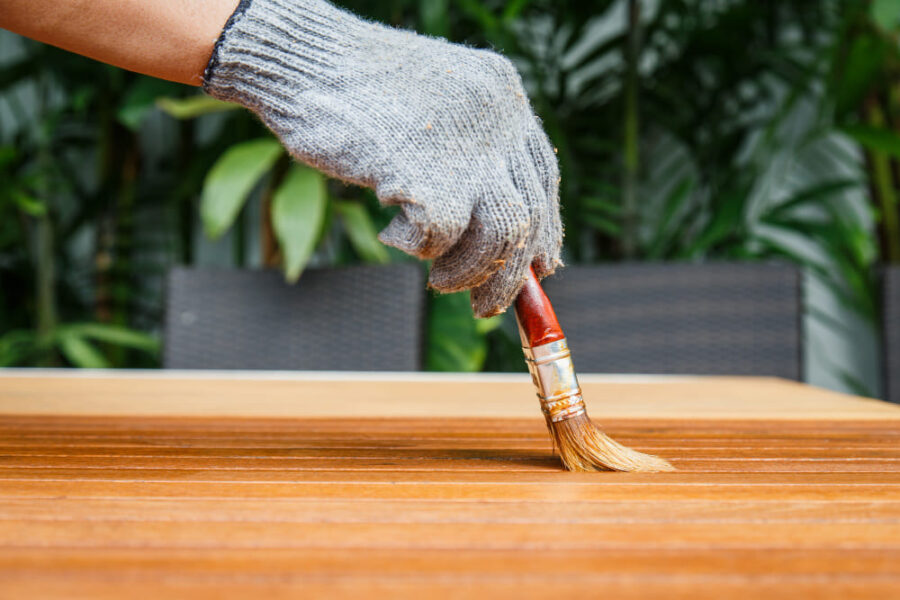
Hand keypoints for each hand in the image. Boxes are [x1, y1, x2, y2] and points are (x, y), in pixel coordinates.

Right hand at [204, 0, 562, 315]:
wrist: (303, 60)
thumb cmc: (359, 91)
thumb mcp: (437, 110)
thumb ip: (473, 154)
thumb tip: (509, 232)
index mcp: (504, 95)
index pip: (543, 178)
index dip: (545, 231)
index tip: (537, 266)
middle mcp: (498, 118)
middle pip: (529, 215)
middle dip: (511, 275)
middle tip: (487, 307)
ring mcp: (467, 145)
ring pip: (501, 237)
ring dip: (469, 275)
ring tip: (439, 280)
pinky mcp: (427, 173)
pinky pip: (441, 239)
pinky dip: (417, 248)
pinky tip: (392, 232)